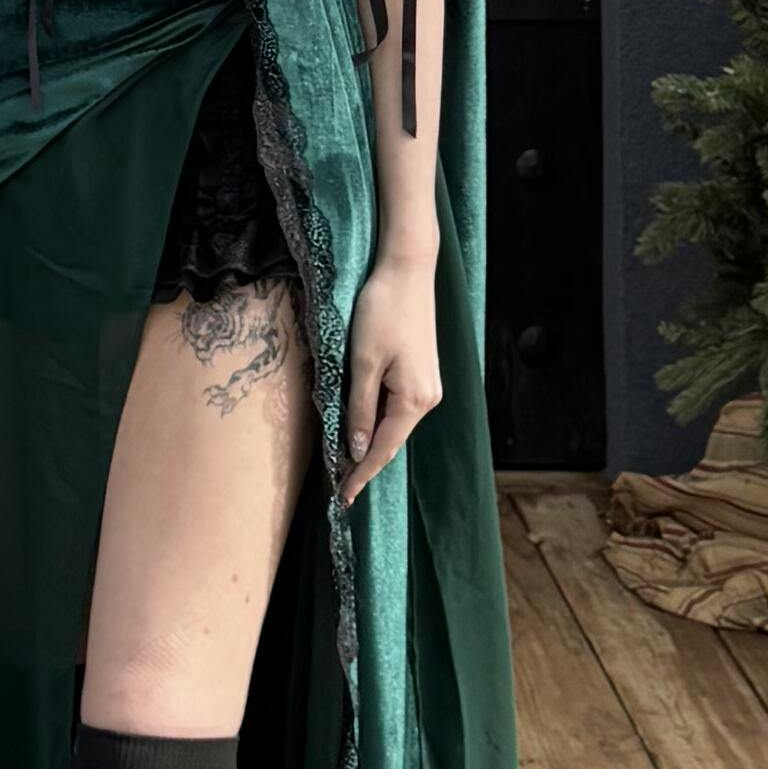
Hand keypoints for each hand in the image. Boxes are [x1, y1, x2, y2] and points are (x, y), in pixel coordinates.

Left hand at [340, 250, 440, 497]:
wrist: (408, 270)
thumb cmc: (382, 311)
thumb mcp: (363, 362)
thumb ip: (359, 408)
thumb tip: (355, 448)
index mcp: (413, 400)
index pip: (382, 450)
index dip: (360, 475)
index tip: (343, 498)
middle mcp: (427, 398)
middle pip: (390, 441)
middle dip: (365, 462)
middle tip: (339, 485)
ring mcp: (428, 385)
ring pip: (394, 424)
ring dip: (370, 440)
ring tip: (345, 460)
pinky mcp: (423, 373)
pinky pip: (398, 407)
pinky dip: (379, 420)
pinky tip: (362, 425)